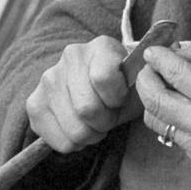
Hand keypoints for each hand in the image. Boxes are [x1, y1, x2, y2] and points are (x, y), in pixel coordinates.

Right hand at [26, 36, 142, 152]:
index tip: (120, 99)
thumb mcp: (140, 84)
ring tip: (94, 123)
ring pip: (74, 129)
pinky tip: (78, 127)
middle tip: (108, 117)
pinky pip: (59, 140)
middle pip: (87, 108)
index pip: (103, 78)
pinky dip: (74, 143)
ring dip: (90, 135)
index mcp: (101, 46)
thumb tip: (156, 66)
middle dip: (105, 122)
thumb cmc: (124, 89)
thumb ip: (147, 80)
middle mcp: (70, 57)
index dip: (116, 99)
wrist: (97, 90)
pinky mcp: (34, 104)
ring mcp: (48, 79)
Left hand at [134, 41, 190, 174]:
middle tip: (151, 67)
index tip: (153, 51)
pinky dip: (169, 115)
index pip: (174, 73)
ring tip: (167, 85)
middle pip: (153, 99)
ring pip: (154, 118)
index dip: (157, 58)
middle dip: (145, 79)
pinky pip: (169, 131)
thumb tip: (175, 51)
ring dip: (153, 98)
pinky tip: (184, 106)